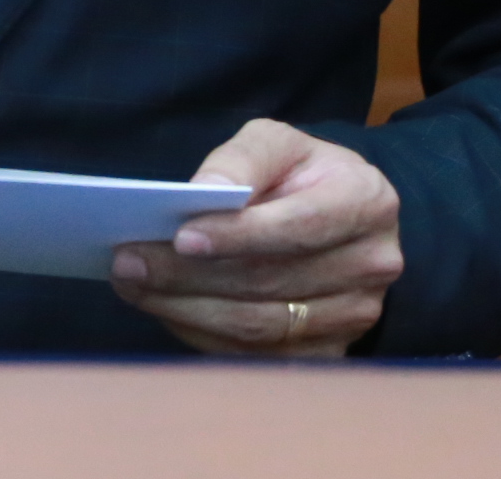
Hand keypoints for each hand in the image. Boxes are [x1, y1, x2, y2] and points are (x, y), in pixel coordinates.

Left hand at [111, 119, 401, 356]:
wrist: (338, 217)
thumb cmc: (300, 175)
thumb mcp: (278, 143)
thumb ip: (243, 160)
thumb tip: (205, 191)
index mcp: (366, 201)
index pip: (298, 226)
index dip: (238, 235)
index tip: (180, 236)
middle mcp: (371, 264)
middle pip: (270, 282)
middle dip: (191, 275)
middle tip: (129, 262)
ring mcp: (355, 316)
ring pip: (259, 326)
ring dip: (187, 309)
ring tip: (135, 284)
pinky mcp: (329, 353)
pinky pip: (256, 357)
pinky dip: (203, 335)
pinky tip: (166, 310)